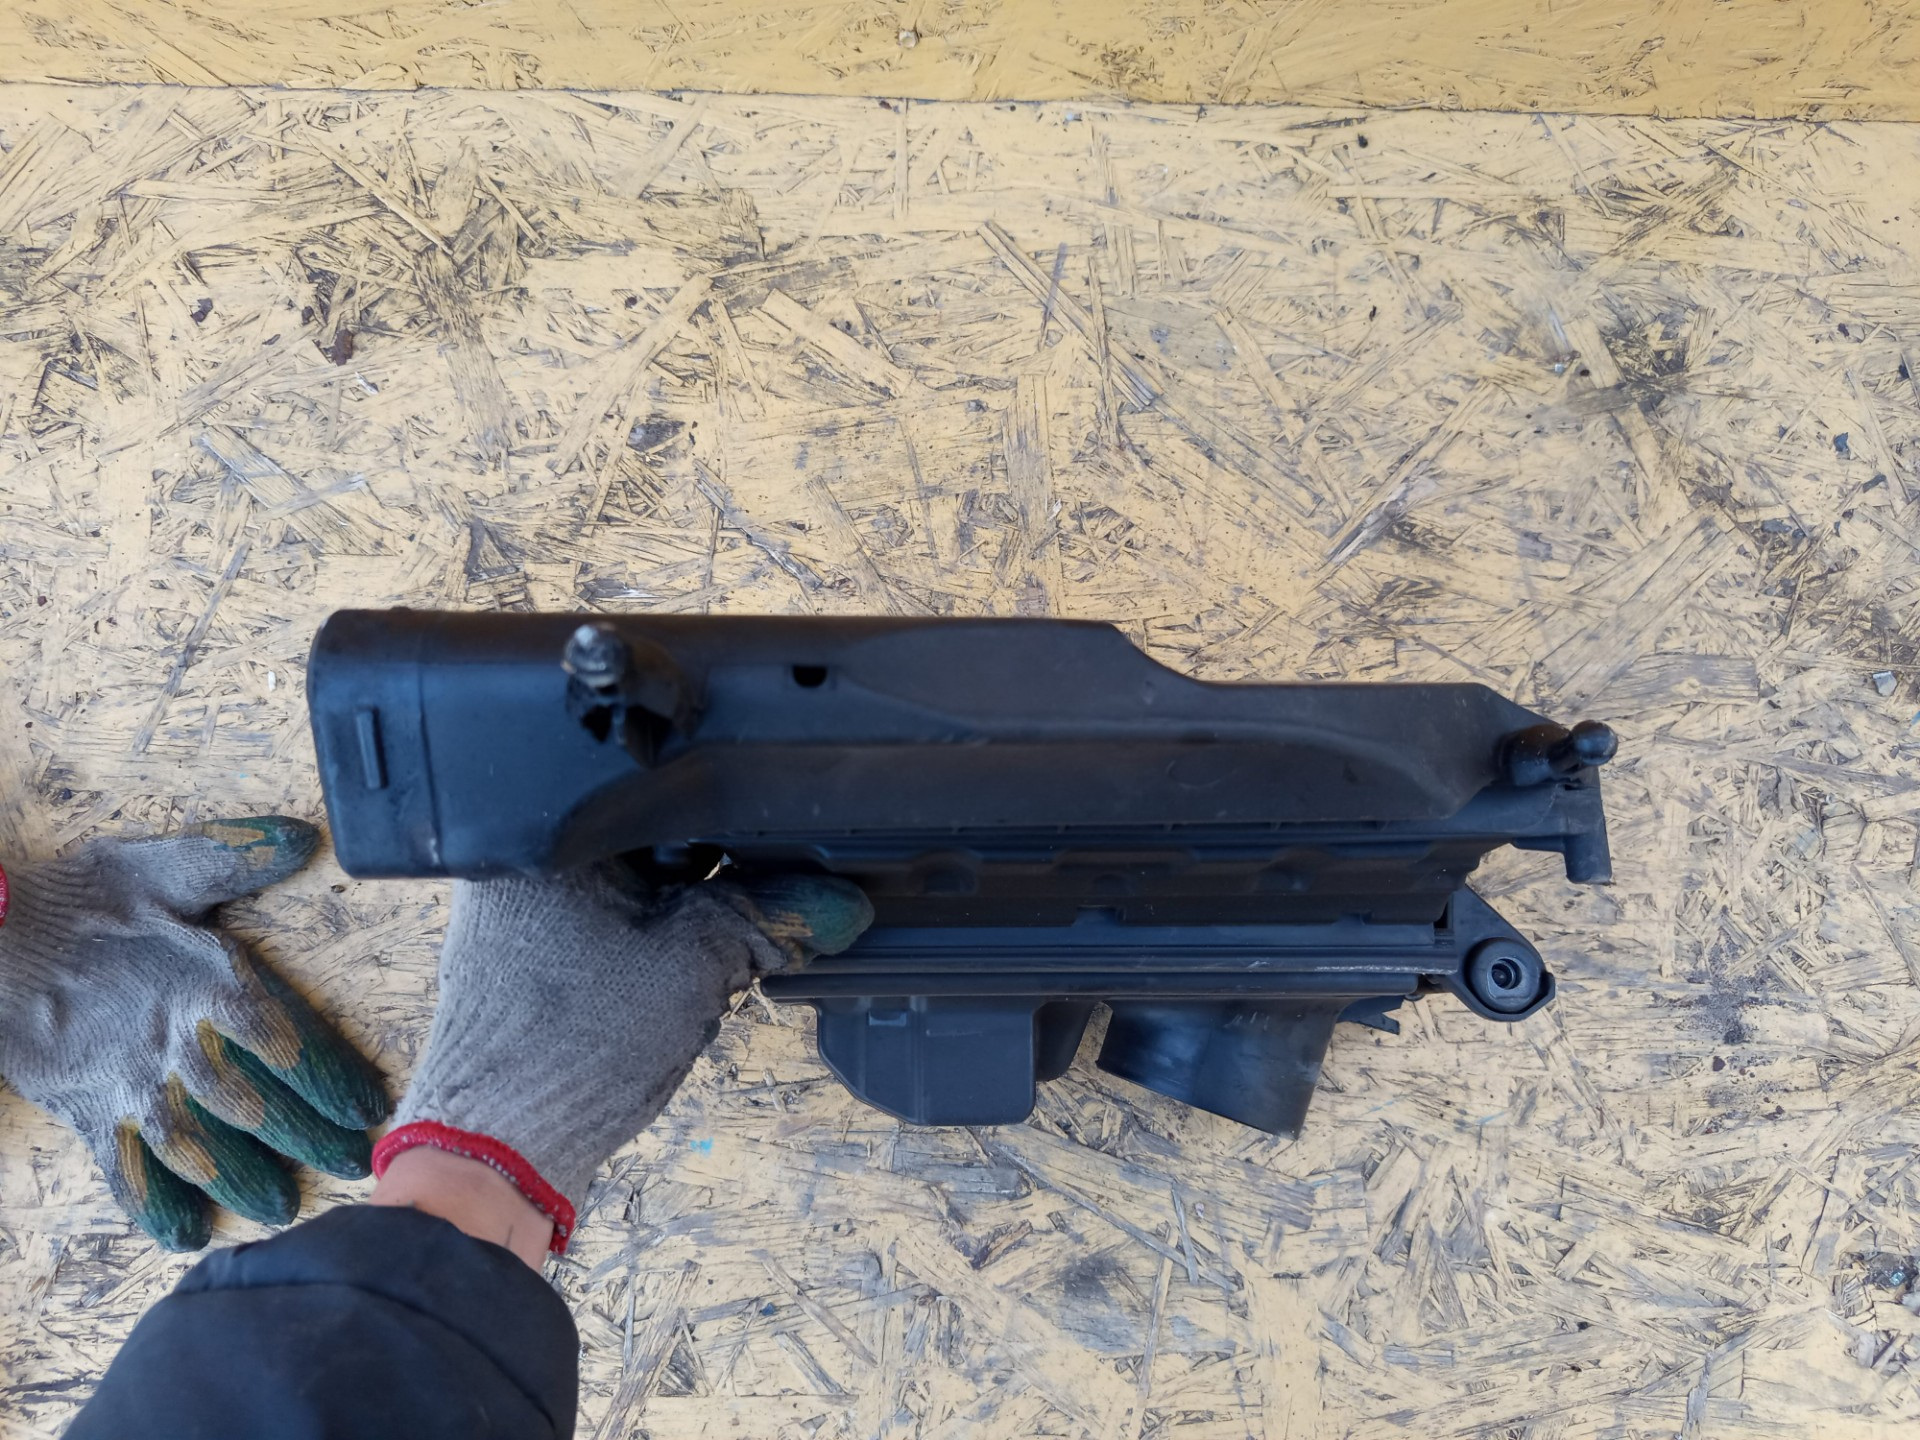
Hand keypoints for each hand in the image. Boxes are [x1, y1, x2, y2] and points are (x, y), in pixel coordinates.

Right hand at [0, 819, 389, 1249]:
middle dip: (306, 1137)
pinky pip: (124, 1172)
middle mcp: (174, 1043)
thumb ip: (236, 856)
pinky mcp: (87, 1113)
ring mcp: (129, 1086)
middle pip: (254, 1103)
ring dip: (244, 1180)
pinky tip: (189, 1237)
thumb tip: (306, 837)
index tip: (370, 1107)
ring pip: (198, 1148)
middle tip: (356, 1168)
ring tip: (285, 1210)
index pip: (283, 1038)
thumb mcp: (161, 866)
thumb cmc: (82, 902)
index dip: (329, 1075)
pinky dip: (155, 1207)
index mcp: (205, 983)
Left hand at [376, 863, 871, 1251]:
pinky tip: (651, 986)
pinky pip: (597, 926)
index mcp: (541, 839)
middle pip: (643, 843)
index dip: (727, 831)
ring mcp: (509, 913)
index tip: (770, 865)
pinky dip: (636, 946)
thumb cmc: (571, 1055)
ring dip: (669, 918)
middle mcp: (513, 864)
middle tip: (727, 927)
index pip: (658, 800)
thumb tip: (836, 902)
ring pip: (626, 889)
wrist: (498, 1156)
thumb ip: (766, 916)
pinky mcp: (517, 958)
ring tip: (685, 965)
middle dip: (698, 880)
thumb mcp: (692, 967)